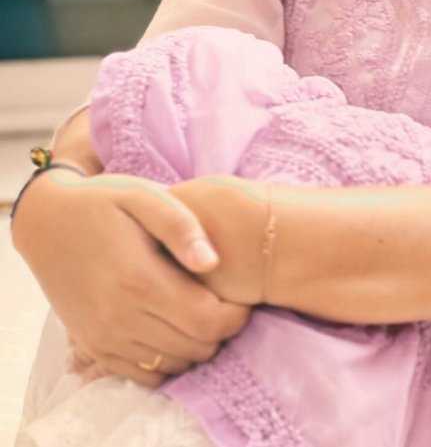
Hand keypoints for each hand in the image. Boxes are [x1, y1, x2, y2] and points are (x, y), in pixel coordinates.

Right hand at [12, 170, 252, 388]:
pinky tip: (172, 329)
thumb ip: (182, 226)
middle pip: (195, 347)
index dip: (235, 315)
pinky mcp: (93, 346)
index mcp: (139, 279)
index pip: (207, 321)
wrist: (48, 221)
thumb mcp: (145, 196)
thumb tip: (212, 262)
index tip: (241, 296)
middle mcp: (119, 316)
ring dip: (195, 346)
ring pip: (172, 365)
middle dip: (221, 330)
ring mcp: (103, 336)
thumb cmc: (105, 201)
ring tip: (199, 312)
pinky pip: (142, 376)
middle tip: (224, 303)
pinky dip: (167, 360)